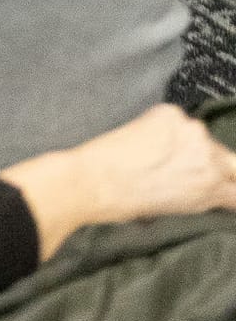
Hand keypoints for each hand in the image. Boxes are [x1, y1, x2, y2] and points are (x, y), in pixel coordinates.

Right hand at [1, 104, 235, 260]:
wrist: (97, 181)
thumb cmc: (106, 164)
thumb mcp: (137, 137)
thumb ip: (165, 144)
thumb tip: (176, 168)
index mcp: (172, 114)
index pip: (198, 137)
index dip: (194, 156)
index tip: (184, 169)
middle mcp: (193, 128)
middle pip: (220, 152)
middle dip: (213, 167)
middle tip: (192, 184)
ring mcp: (205, 156)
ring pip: (232, 171)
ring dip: (221, 184)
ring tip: (199, 196)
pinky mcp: (210, 185)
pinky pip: (234, 196)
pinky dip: (230, 200)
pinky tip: (225, 206)